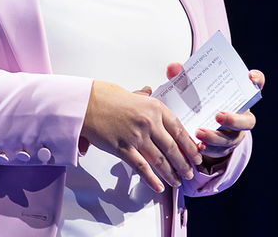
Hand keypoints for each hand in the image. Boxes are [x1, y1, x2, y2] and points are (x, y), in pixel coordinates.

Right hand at [79, 80, 202, 193]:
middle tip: (190, 173)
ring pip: (160, 160)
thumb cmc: (102, 95)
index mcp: (153, 107)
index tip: (195, 155)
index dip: (189, 145)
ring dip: (171, 173)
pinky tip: (158, 187)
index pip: (178, 129)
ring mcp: (136, 137)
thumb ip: (141, 96)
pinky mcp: (123, 148)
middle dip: (183, 163)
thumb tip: (148, 91)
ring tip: (177, 181)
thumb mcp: (128, 92)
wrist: (82, 103)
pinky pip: (141, 167)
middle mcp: (149, 122)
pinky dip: (151, 179)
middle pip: (173, 147)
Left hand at [166, 63, 264, 167]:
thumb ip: (184, 76)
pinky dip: (208, 149)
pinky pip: (219, 151)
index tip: (251, 77)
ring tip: (199, 133)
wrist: (198, 125)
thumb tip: (173, 67)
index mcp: (236, 97)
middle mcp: (240, 117)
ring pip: (231, 140)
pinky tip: (198, 146)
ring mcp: (234, 135)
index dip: (256, 81)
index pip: (253, 86)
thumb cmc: (199, 101)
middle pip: (247, 120)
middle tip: (218, 116)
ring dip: (215, 137)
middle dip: (234, 120)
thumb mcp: (193, 88)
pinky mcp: (223, 148)